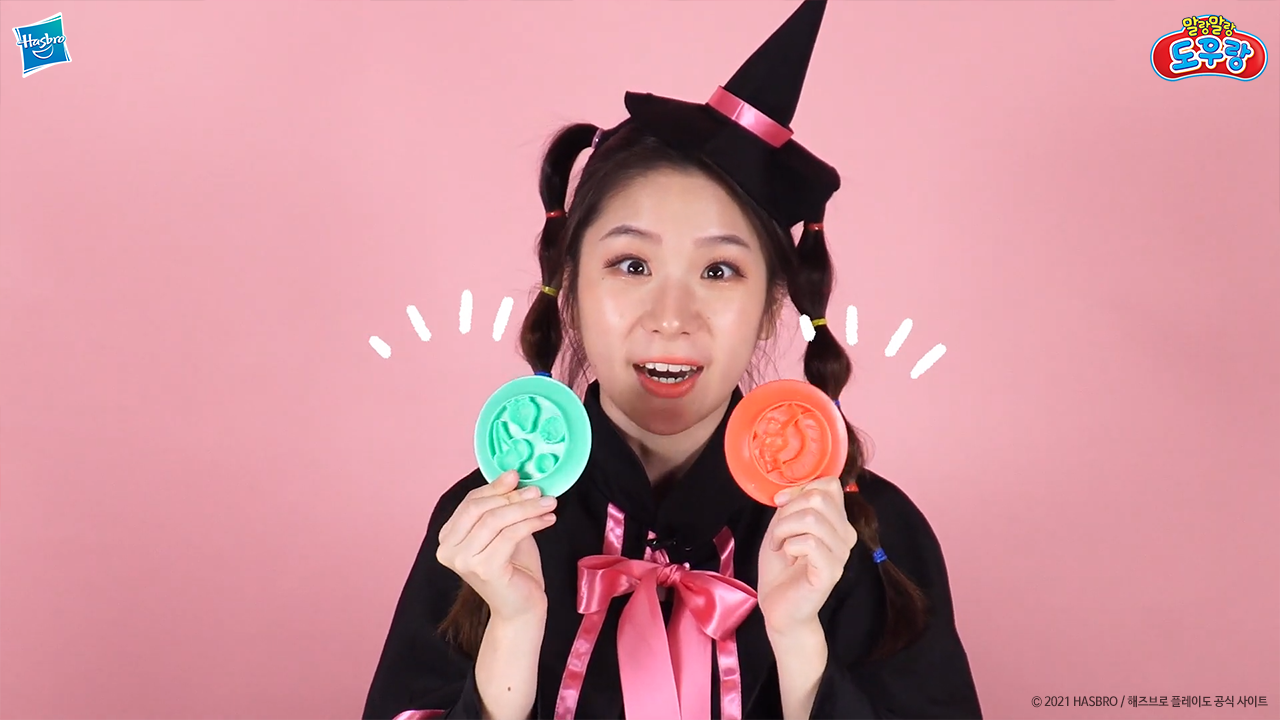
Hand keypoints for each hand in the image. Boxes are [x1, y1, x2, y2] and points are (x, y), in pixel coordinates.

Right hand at [435, 470, 556, 622]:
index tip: (516, 476)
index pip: (469, 503)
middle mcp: (449, 551)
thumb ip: (502, 507)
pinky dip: (532, 522)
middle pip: (479, 509)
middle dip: (511, 496)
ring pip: (495, 520)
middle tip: (537, 492)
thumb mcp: (504, 530)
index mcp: (448, 538)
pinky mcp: (485, 569)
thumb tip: (513, 477)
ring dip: (526, 508)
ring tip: (548, 503)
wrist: (521, 607)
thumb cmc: (514, 568)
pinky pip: (510, 535)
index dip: (494, 487)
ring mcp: (464, 562)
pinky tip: (548, 520)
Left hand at [757, 476, 857, 634]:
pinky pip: (810, 542)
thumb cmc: (781, 567)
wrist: (778, 605)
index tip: (781, 504)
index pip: (830, 484)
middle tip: (778, 532)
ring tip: (779, 544)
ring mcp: (841, 554)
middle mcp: (845, 534)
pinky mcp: (831, 571)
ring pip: (811, 518)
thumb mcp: (782, 525)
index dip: (800, 488)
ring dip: (784, 529)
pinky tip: (788, 556)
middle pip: (819, 497)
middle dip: (788, 510)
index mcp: (836, 520)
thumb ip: (793, 504)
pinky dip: (790, 544)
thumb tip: (793, 489)